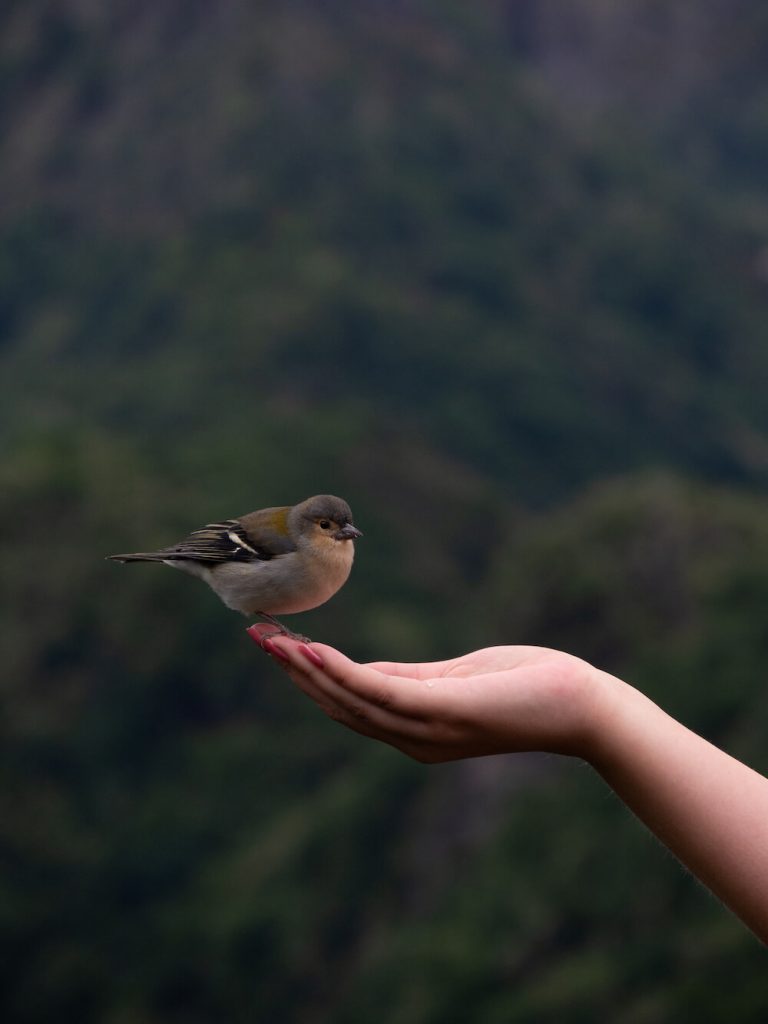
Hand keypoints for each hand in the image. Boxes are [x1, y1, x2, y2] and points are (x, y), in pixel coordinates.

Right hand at [247, 627, 610, 762]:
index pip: (349, 703)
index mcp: (415, 730)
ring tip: (271, 640)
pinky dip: (342, 672)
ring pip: (350, 700)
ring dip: (305, 670)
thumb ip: (411, 679)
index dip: (308, 677)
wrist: (582, 706)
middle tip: (255, 637)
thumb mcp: (456, 680)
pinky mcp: (445, 711)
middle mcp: (413, 739)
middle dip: (293, 671)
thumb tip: (367, 672)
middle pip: (338, 704)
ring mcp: (427, 730)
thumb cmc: (526, 687)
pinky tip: (314, 651)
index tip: (276, 646)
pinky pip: (382, 691)